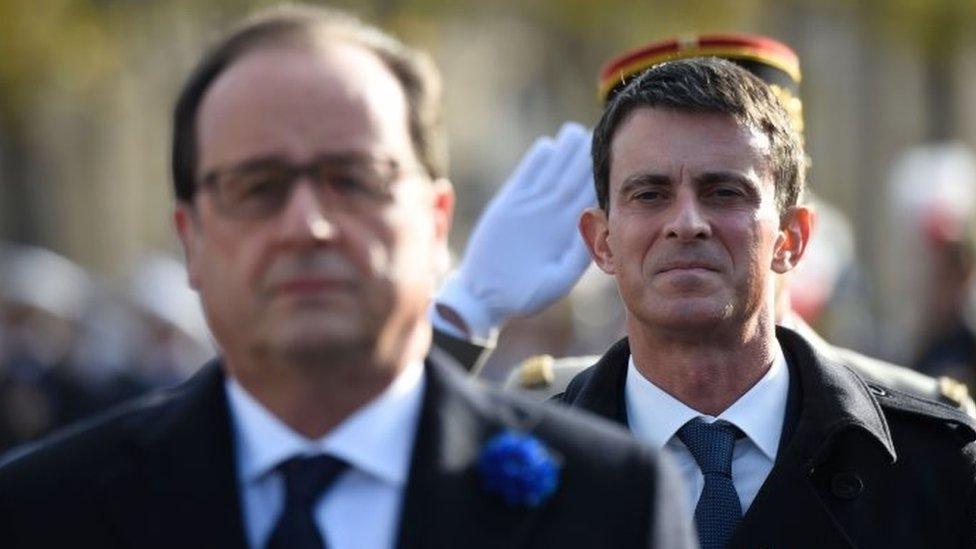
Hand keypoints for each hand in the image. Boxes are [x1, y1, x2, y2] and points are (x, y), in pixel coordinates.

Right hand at [434, 122, 595, 339]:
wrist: (486, 296)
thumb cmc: (524, 295)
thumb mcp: (556, 279)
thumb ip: (574, 256)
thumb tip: (592, 230)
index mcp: (566, 231)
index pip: (586, 197)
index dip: (599, 178)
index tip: (617, 158)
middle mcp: (550, 215)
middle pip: (571, 179)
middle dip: (583, 157)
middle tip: (600, 132)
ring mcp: (528, 207)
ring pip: (550, 173)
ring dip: (562, 153)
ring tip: (575, 132)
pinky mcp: (507, 204)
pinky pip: (524, 178)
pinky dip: (535, 163)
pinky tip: (548, 147)